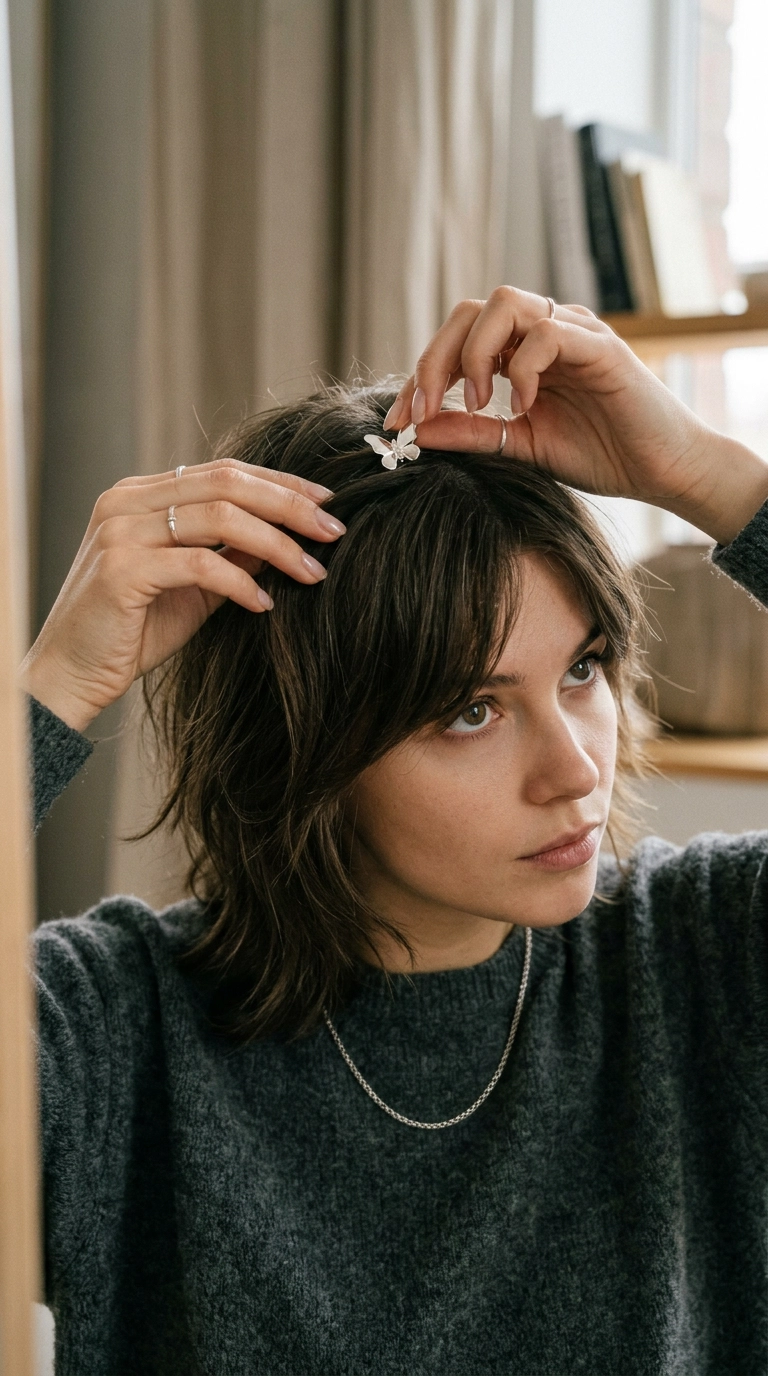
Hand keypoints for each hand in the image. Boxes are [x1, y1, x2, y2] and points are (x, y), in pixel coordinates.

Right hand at [21, 458, 344, 731]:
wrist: (72, 675)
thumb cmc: (133, 632)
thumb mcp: (193, 585)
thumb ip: (232, 554)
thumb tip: (289, 535)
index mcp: (142, 494)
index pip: (225, 471)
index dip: (282, 483)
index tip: (328, 502)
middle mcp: (127, 501)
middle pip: (228, 483)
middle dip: (290, 505)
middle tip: (334, 531)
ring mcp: (120, 531)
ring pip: (219, 518)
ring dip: (277, 545)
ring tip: (313, 573)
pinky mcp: (121, 569)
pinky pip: (199, 565)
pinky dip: (240, 583)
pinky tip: (264, 604)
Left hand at [386, 286, 767, 545]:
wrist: (660, 471)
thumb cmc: (598, 455)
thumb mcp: (518, 447)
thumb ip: (470, 433)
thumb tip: (416, 429)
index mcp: (520, 352)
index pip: (456, 339)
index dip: (419, 375)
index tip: (397, 422)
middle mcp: (543, 331)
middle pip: (470, 310)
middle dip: (435, 359)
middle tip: (421, 408)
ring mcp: (572, 332)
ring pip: (504, 302)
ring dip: (476, 353)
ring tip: (476, 402)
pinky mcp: (600, 346)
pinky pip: (548, 333)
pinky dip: (524, 368)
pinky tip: (523, 406)